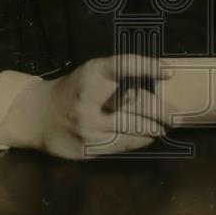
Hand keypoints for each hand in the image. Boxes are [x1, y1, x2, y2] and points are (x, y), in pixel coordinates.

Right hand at [0, 54, 170, 159]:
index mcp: (91, 75)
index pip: (125, 65)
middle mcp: (89, 100)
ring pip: (133, 129)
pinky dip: (140, 141)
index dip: (149, 67)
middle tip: (178, 115)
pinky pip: (122, 146)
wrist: (37, 115)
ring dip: (155, 128)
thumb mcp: (92, 73)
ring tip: (166, 127)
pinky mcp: (87, 148)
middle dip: (162, 110)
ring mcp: (87, 127)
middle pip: (136, 104)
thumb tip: (160, 78)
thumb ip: (120, 76)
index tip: (169, 70)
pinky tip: (149, 137)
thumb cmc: (73, 89)